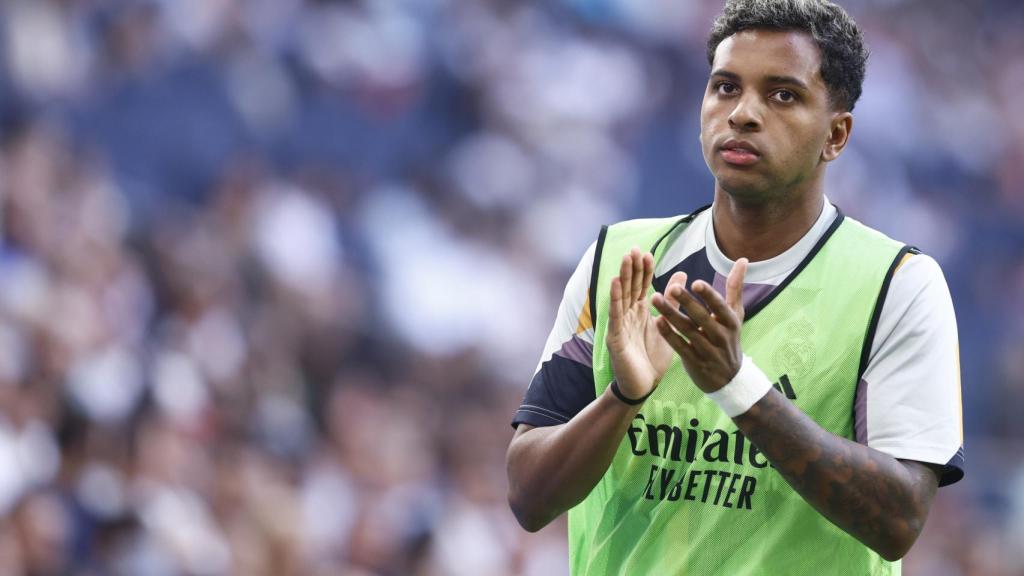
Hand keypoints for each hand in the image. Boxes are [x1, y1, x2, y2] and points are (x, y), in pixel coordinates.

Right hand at [606, 248, 673, 400]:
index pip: (642, 286)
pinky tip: (615, 282)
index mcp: (640, 312)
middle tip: (634, 249)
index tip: (647, 253)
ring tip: (626, 259)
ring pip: (621, 297)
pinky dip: (615, 298)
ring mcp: (620, 325)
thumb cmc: (652, 357)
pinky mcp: (615, 337)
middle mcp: (628, 315)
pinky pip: (615, 314)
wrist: (643, 385)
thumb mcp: (667, 325)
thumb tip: (681, 276)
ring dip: (623, 277)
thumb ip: (672, 301)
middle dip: (632, 268)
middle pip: (630, 287)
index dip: (644, 270)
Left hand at [651, 258, 748, 392]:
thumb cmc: (730, 339)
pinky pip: (679, 346)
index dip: (708, 296)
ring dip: (670, 314)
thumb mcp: (735, 314)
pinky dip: (668, 334)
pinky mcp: (694, 362)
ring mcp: (707, 350)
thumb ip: (735, 287)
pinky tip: (657, 321)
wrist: (730, 379)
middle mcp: (720, 336)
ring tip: (655, 298)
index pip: (720, 307)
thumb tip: (742, 259)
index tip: (696, 283)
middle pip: (701, 317)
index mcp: (730, 322)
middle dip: (686, 302)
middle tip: (671, 287)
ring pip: (687, 330)